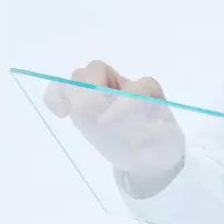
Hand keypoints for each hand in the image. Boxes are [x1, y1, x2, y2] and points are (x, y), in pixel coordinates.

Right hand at [44, 59, 185, 183]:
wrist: (146, 154)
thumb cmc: (158, 144)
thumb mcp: (167, 144)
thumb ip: (157, 137)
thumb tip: (140, 137)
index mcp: (149, 93)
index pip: (138, 87)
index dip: (126, 103)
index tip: (112, 124)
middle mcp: (122, 86)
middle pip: (98, 69)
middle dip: (91, 89)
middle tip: (94, 116)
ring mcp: (100, 92)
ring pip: (80, 76)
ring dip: (73, 93)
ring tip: (74, 115)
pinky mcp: (84, 105)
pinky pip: (63, 90)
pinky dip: (56, 97)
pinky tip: (61, 114)